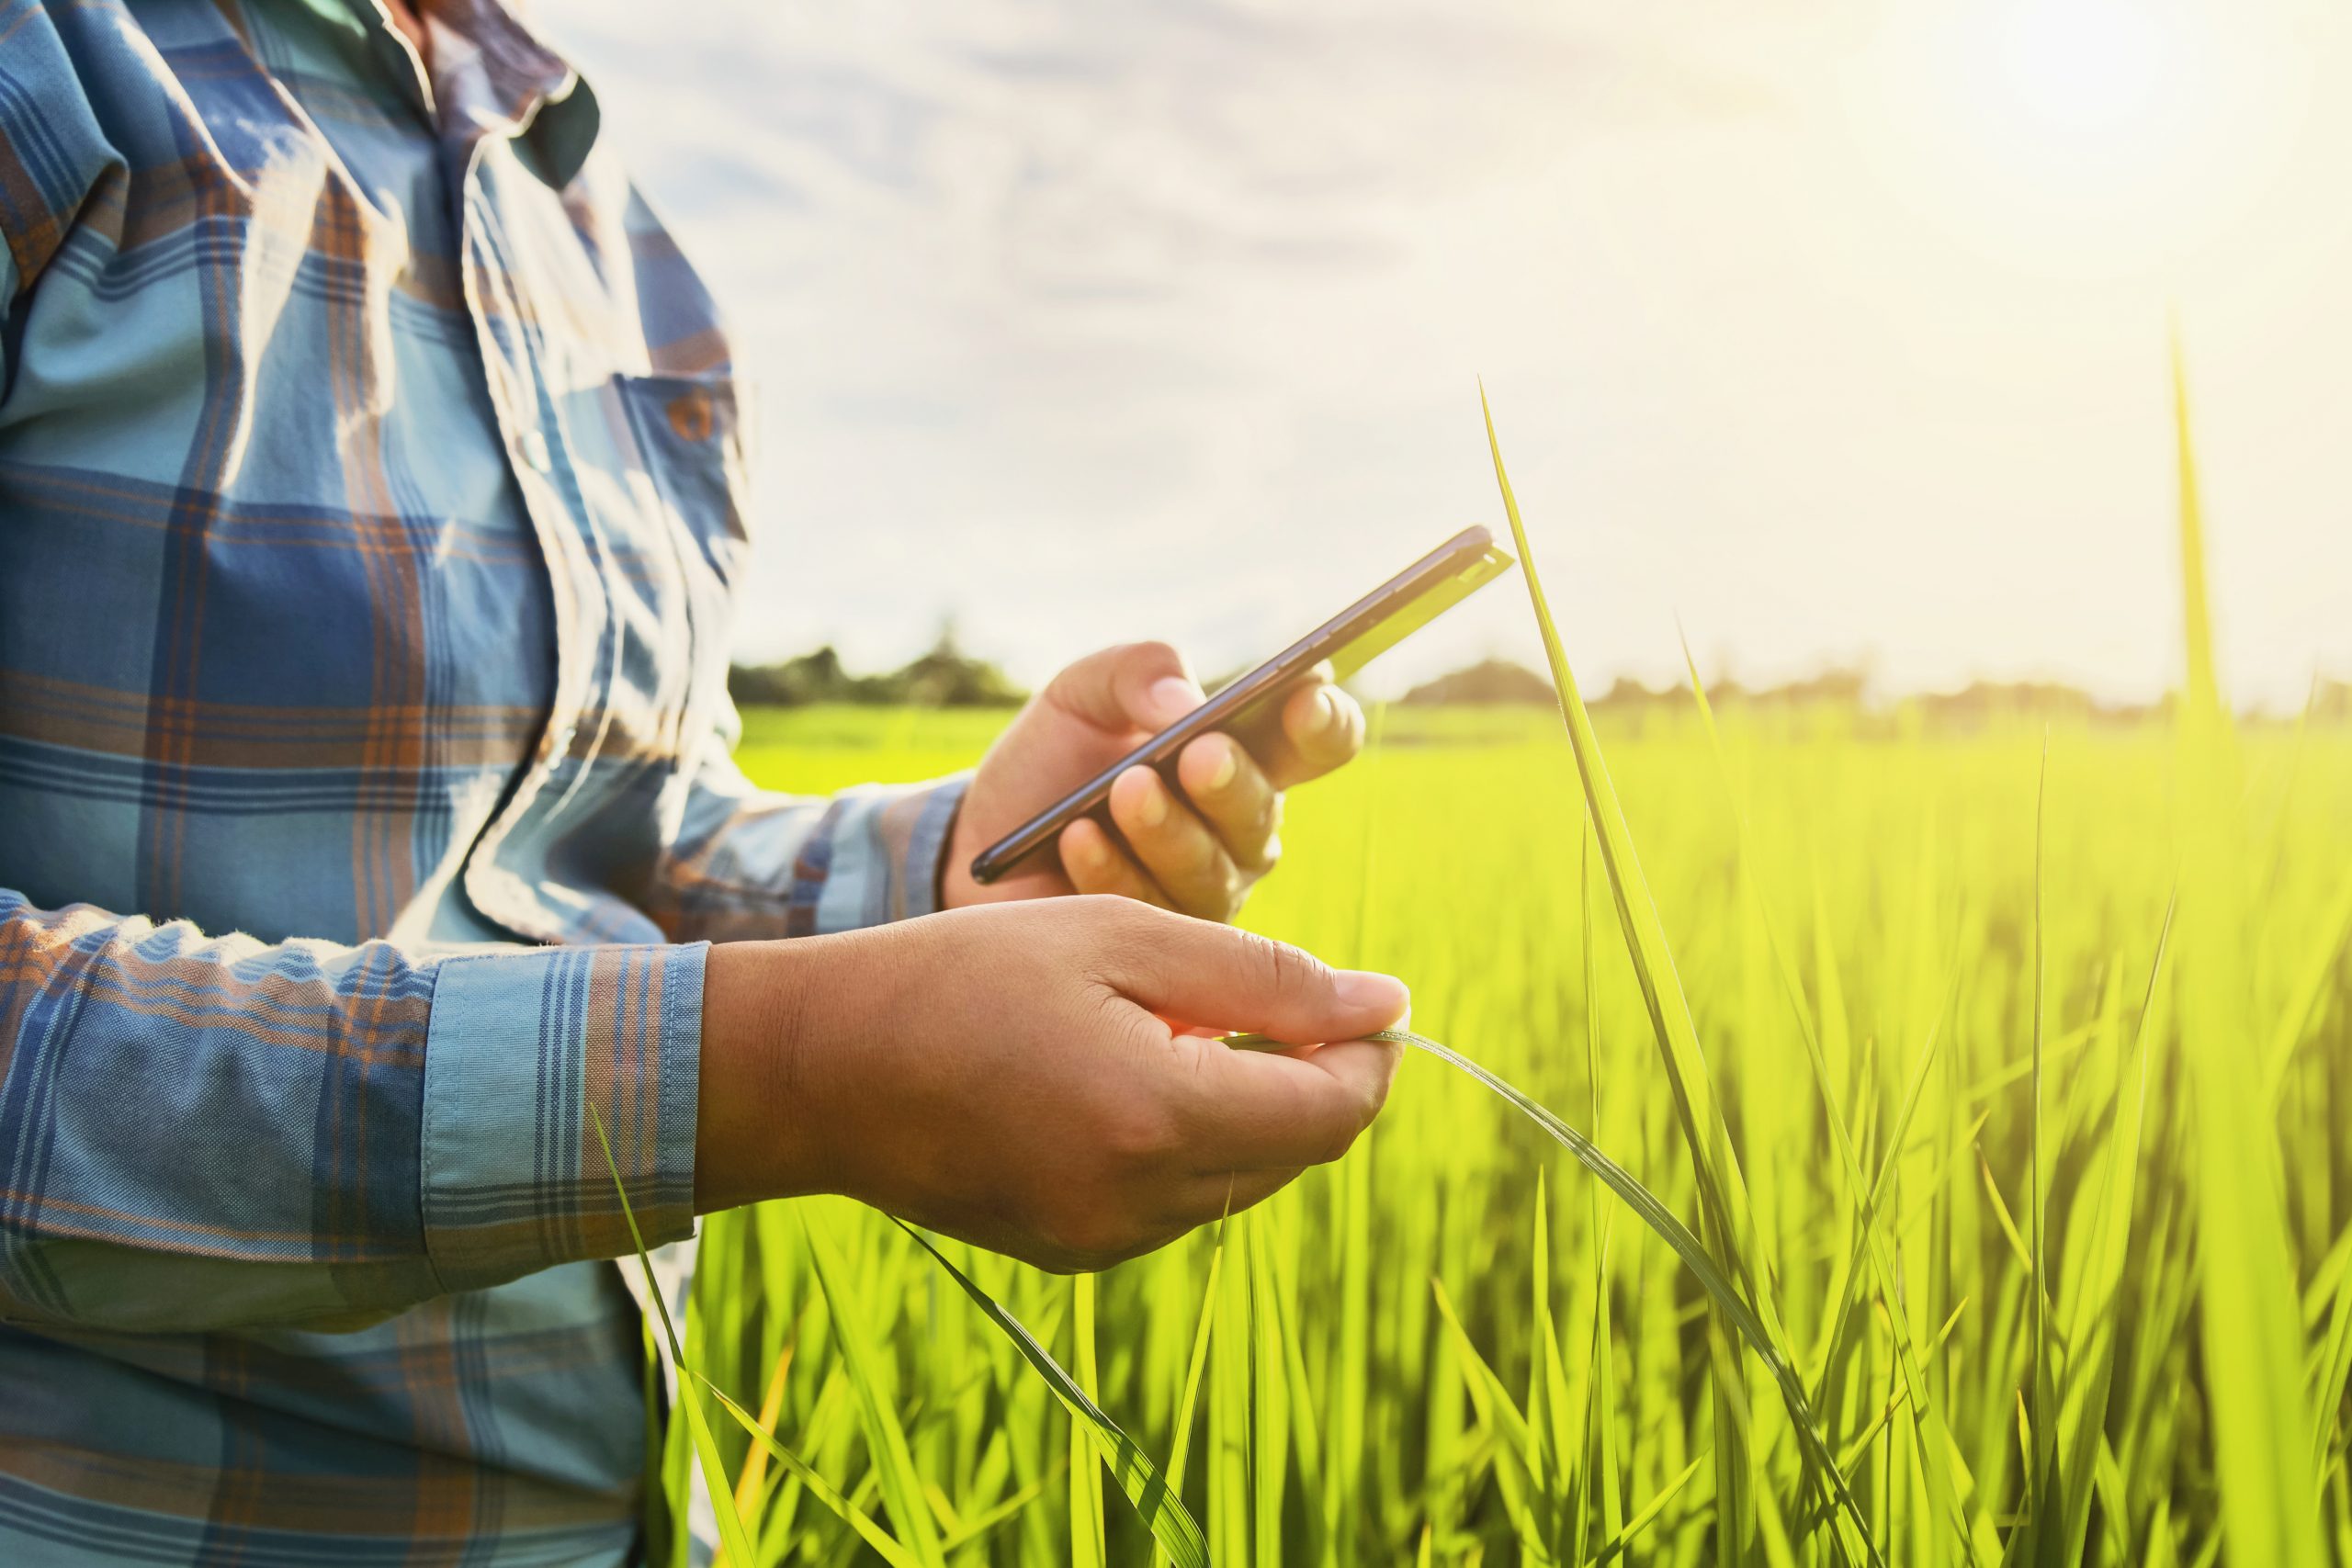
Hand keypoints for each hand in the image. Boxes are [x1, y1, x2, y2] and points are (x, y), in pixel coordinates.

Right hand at [696, 897, 1408, 1269]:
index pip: (1332, 1112)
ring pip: (1240, 1180)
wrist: (821, 1065)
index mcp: (1157, 1119)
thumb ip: (1263, 977)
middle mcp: (1140, 1204)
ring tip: (1182, 1025)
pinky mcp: (1072, 1253)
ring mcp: (1104, 1241)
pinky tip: (1130, 1073)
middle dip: (1312, 1077)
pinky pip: (1177, 1201)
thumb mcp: (1121, 938)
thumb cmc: (965, 975)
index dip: (1370, 1053)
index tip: (1371, 999)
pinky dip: (1187, 1139)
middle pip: (1296, 1152)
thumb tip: (1384, 1005)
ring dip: (1248, 1107)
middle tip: (1280, 997)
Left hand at [940, 641, 1365, 920]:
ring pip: (1208, 871)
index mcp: (1247, 758)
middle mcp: (1240, 831)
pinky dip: (1110, 869)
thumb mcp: (1084, 693)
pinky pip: (1147, 913)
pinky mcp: (1155, 948)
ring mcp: (1202, 893)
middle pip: (1261, 813)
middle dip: (1231, 782)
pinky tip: (1077, 839)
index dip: (1323, 721)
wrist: (984, 836)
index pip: (1317, 743)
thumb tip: (1185, 701)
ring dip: (1168, 829)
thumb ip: (1136, 671)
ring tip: (1127, 790)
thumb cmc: (1052, 760)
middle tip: (1200, 754)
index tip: (1303, 695)